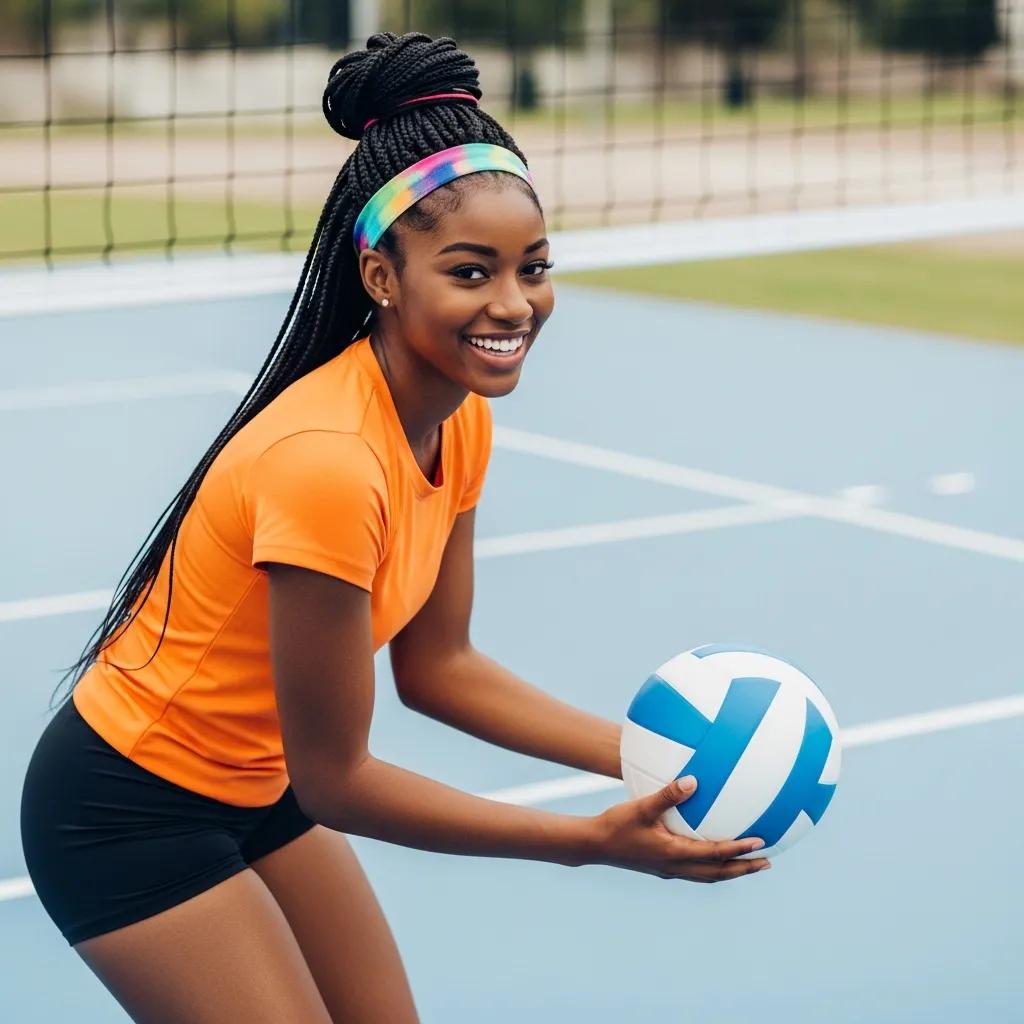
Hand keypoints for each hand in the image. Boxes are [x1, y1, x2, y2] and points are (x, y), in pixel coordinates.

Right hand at [584, 776, 770, 881]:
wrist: (594, 845)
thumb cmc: (616, 824)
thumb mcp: (642, 807)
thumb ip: (668, 794)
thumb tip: (693, 780)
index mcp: (675, 854)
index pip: (715, 855)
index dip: (739, 850)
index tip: (762, 844)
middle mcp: (676, 867)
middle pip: (718, 873)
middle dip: (743, 869)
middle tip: (766, 863)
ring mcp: (669, 870)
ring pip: (707, 875)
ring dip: (729, 870)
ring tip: (747, 864)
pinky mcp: (661, 867)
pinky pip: (694, 870)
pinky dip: (710, 866)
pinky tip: (709, 854)